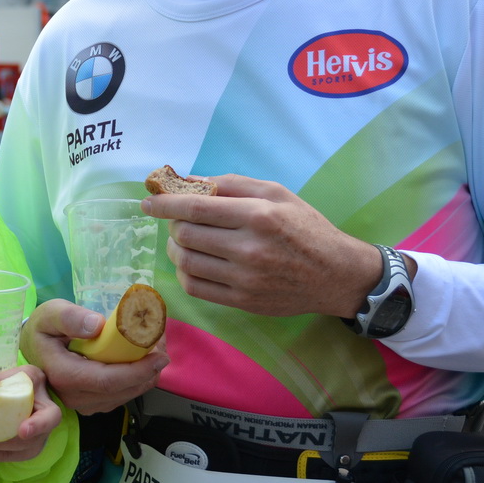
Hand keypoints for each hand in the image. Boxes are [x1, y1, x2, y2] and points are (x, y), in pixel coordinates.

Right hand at [19, 298, 164, 414]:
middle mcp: (75, 396)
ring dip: (147, 375)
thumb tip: (97, 325)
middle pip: (122, 390)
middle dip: (149, 370)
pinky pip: (122, 395)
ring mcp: (85, 403)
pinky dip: (138, 380)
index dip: (137, 371)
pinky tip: (144, 361)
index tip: (159, 355)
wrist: (32, 349)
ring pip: (126, 395)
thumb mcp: (49, 314)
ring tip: (156, 348)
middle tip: (162, 345)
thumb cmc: (42, 329)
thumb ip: (70, 317)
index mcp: (65, 375)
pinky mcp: (93, 402)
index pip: (108, 381)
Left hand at [144, 174, 379, 318]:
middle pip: (186, 234)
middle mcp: (249, 248)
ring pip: (186, 262)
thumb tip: (189, 180)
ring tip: (185, 240)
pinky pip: (196, 288)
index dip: (164, 203)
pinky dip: (185, 272)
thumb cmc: (305, 227)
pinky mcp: (243, 301)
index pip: (195, 208)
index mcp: (257, 215)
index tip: (148, 201)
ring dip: (176, 248)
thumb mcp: (276, 193)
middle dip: (173, 224)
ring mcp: (245, 279)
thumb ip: (231, 184)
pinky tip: (192, 262)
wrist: (335, 274)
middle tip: (179, 219)